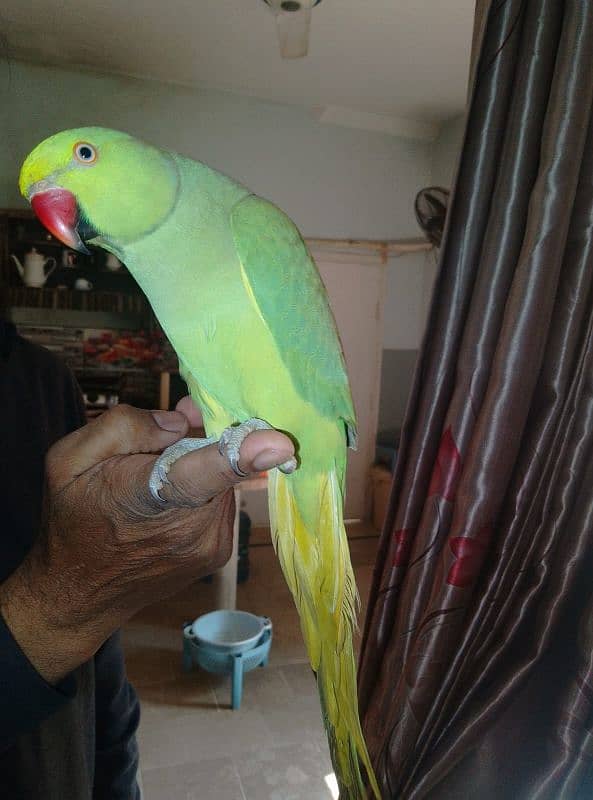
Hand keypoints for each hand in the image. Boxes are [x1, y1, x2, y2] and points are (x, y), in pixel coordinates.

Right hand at [0, 402, 293, 683]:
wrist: (79, 595)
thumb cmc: (72, 519)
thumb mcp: (68, 459)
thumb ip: (124, 426)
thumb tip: (182, 422)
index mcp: (144, 499)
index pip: (198, 475)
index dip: (240, 455)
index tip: (281, 443)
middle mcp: (189, 528)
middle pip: (217, 460)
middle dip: (199, 441)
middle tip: (161, 443)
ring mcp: (210, 545)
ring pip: (223, 479)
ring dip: (201, 468)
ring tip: (157, 483)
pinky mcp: (221, 551)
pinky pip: (223, 499)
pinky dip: (205, 491)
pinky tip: (172, 504)